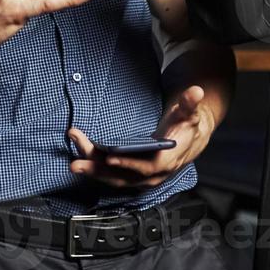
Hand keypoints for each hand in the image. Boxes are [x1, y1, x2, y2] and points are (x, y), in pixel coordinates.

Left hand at [68, 85, 215, 188]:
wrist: (189, 141)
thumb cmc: (186, 126)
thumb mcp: (189, 113)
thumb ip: (189, 103)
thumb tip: (195, 91)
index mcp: (168, 160)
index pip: (148, 166)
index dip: (129, 163)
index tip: (110, 157)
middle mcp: (154, 174)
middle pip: (124, 175)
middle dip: (99, 169)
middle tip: (77, 162)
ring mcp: (142, 177)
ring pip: (115, 178)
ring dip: (94, 172)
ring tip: (73, 164)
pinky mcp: (133, 175)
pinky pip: (113, 176)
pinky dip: (97, 171)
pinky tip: (81, 162)